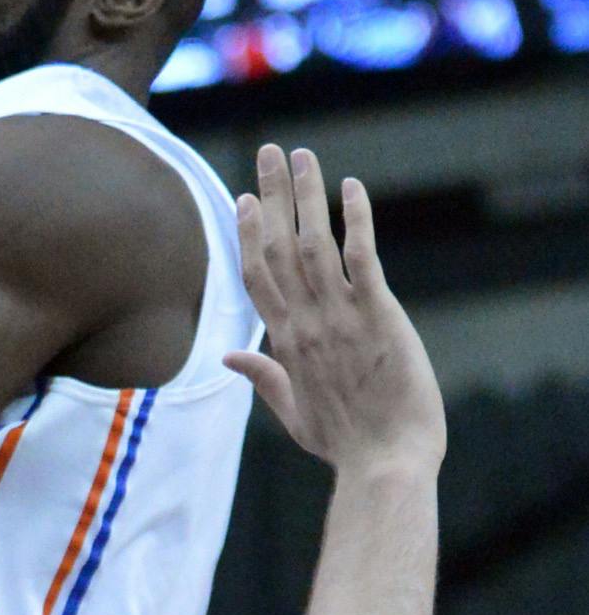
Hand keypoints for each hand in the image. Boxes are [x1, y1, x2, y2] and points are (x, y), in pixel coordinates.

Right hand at [226, 146, 443, 475]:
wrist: (385, 464)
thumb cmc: (345, 445)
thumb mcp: (294, 414)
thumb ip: (262, 379)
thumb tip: (228, 358)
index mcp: (285, 343)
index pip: (258, 277)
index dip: (248, 234)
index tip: (244, 198)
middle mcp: (306, 323)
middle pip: (280, 248)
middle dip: (273, 196)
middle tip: (269, 151)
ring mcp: (339, 318)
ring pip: (314, 244)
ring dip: (307, 196)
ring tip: (301, 155)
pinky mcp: (378, 317)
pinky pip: (362, 259)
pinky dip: (355, 220)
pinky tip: (350, 188)